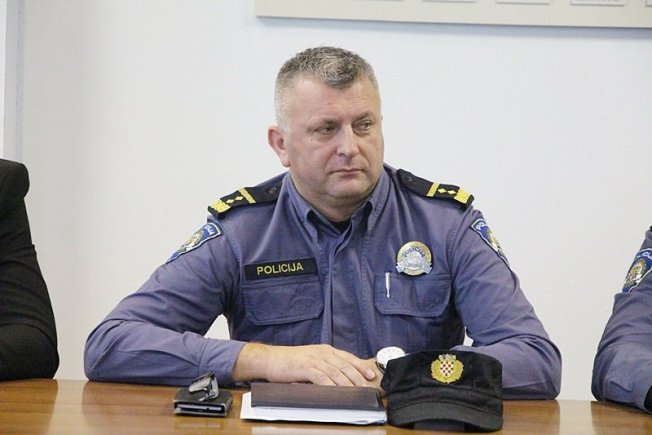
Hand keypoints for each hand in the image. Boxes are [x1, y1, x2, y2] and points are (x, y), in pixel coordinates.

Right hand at [233, 343, 379, 387]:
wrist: (271, 359)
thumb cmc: (292, 362)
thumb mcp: (312, 360)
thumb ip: (326, 366)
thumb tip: (341, 379)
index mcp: (326, 350)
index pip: (348, 358)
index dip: (361, 367)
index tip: (371, 376)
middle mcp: (323, 352)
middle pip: (345, 365)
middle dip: (358, 377)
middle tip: (367, 388)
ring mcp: (314, 359)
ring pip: (336, 371)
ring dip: (347, 383)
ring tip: (356, 392)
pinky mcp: (305, 367)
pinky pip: (321, 377)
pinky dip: (330, 385)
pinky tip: (336, 392)